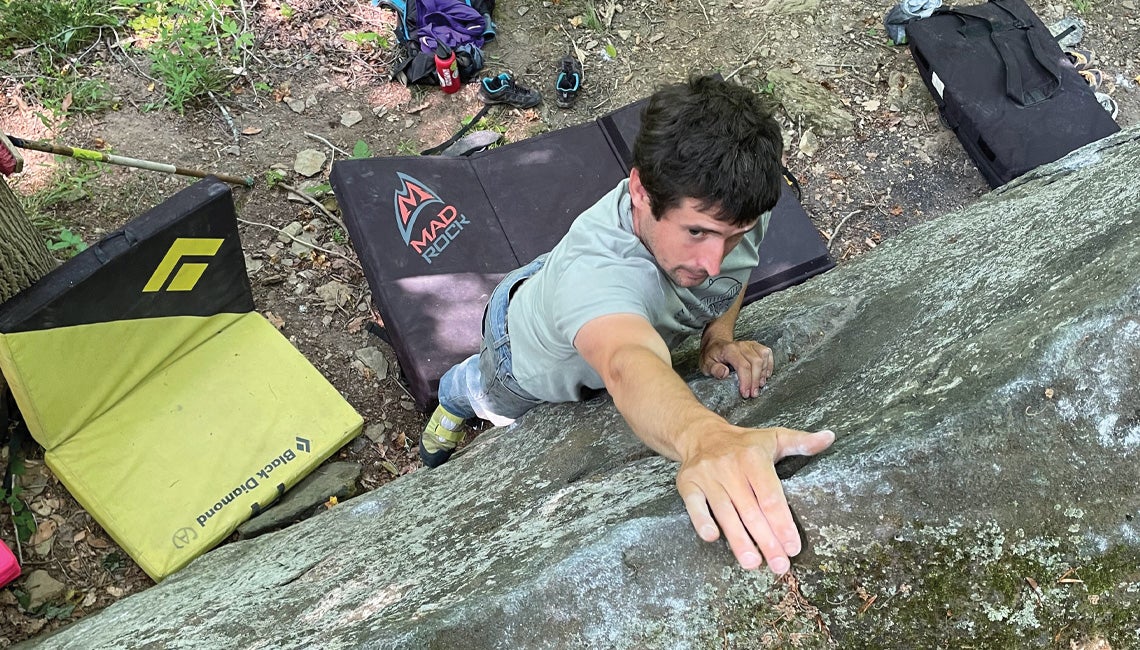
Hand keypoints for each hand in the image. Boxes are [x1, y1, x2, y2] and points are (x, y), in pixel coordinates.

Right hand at [676, 425, 834, 573]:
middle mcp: (730, 467)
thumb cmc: (743, 444)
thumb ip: (801, 442)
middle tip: (780, 565)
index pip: (771, 497)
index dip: (782, 524)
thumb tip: (830, 437)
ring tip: (753, 563)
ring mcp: (707, 477)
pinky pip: (694, 505)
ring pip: (726, 513)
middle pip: (751, 511)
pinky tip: (712, 538)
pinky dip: (702, 521)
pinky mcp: (687, 484)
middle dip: (766, 541)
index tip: (793, 547)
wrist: (701, 434)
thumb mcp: (774, 437)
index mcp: (753, 458)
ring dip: (739, 541)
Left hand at [699, 339, 772, 397]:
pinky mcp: (755, 346)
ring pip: (763, 358)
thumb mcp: (706, 364)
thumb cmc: (711, 356)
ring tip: (759, 386)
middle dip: (755, 381)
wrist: (715, 344)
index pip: (743, 366)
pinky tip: (765, 375)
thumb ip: (714, 369)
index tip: (745, 393)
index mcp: (729, 350)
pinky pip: (767, 353)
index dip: (746, 381)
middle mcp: (741, 345)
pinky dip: (769, 365)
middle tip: (753, 394)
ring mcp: (749, 344)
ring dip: (763, 374)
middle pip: (756, 363)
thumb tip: (724, 373)